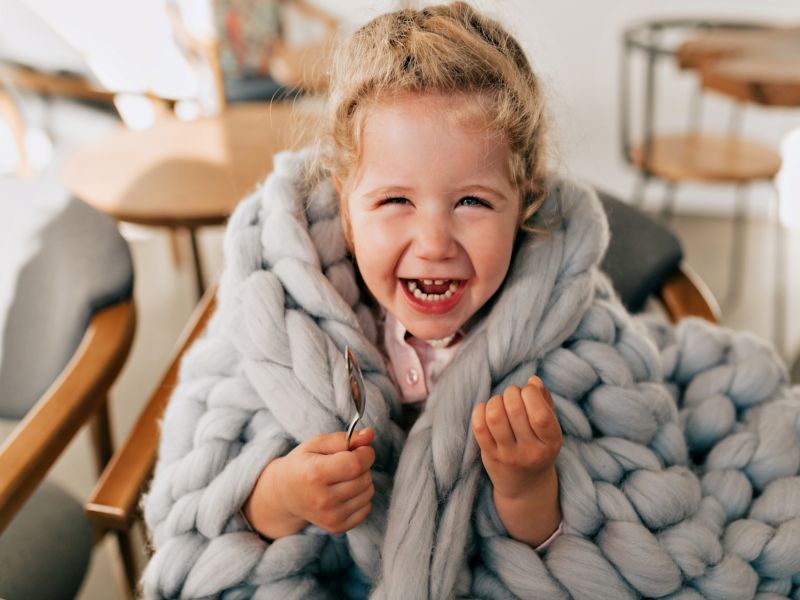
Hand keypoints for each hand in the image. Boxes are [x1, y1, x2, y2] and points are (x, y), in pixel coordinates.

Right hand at [245, 428, 374, 536]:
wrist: (285, 495)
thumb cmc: (303, 464)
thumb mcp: (316, 444)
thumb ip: (344, 439)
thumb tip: (370, 434)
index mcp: (315, 474)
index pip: (356, 463)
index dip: (365, 453)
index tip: (361, 449)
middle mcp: (323, 499)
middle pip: (364, 478)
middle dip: (362, 466)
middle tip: (344, 464)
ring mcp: (331, 516)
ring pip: (368, 492)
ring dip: (362, 481)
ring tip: (342, 479)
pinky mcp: (337, 527)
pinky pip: (367, 507)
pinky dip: (360, 497)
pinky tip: (343, 493)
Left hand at [471, 376, 561, 498]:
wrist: (526, 486)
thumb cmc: (539, 446)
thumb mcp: (549, 427)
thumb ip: (545, 401)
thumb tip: (533, 380)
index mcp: (551, 442)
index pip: (540, 415)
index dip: (531, 394)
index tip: (529, 390)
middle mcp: (531, 452)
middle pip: (515, 410)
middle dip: (511, 392)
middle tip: (513, 395)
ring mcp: (509, 456)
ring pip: (495, 416)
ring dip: (495, 401)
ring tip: (499, 402)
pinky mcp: (490, 456)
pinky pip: (479, 427)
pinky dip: (480, 411)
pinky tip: (486, 410)